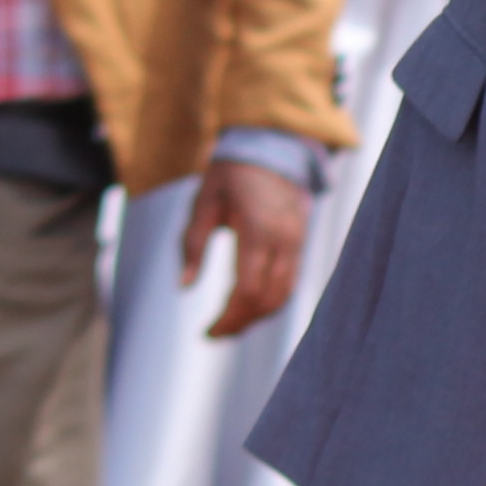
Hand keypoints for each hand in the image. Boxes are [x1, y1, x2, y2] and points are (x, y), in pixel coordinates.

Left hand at [180, 157, 312, 340]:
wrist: (272, 150)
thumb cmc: (230, 177)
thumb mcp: (203, 204)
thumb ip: (193, 245)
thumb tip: (184, 287)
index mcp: (257, 230)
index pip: (248, 289)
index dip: (229, 318)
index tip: (207, 332)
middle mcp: (283, 240)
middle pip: (268, 300)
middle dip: (241, 324)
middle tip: (214, 335)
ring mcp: (297, 243)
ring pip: (283, 296)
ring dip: (257, 318)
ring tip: (229, 325)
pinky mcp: (301, 245)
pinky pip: (290, 284)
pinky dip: (271, 303)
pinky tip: (249, 308)